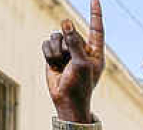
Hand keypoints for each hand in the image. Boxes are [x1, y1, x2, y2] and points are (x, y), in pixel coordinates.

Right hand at [42, 0, 104, 122]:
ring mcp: (67, 52)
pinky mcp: (54, 55)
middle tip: (69, 60)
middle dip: (67, 44)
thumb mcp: (81, 63)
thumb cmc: (80, 86)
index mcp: (95, 51)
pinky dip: (48, 54)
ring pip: (56, 36)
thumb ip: (74, 42)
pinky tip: (54, 65)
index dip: (95, 13)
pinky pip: (47, 44)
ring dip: (56, 50)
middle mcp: (81, 49)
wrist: (66, 102)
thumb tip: (65, 23)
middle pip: (70, 32)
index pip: (96, 28)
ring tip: (61, 64)